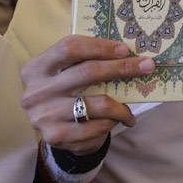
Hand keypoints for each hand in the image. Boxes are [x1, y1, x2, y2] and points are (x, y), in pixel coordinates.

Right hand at [20, 35, 154, 154]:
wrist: (57, 132)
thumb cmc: (69, 93)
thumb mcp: (68, 74)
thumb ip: (87, 61)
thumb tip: (130, 53)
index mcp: (37, 68)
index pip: (70, 47)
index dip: (100, 46)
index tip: (125, 49)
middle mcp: (36, 91)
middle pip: (88, 72)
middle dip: (123, 68)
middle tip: (147, 66)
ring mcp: (44, 115)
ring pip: (99, 103)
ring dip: (122, 105)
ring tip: (132, 107)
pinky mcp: (56, 136)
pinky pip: (98, 125)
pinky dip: (114, 121)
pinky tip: (119, 120)